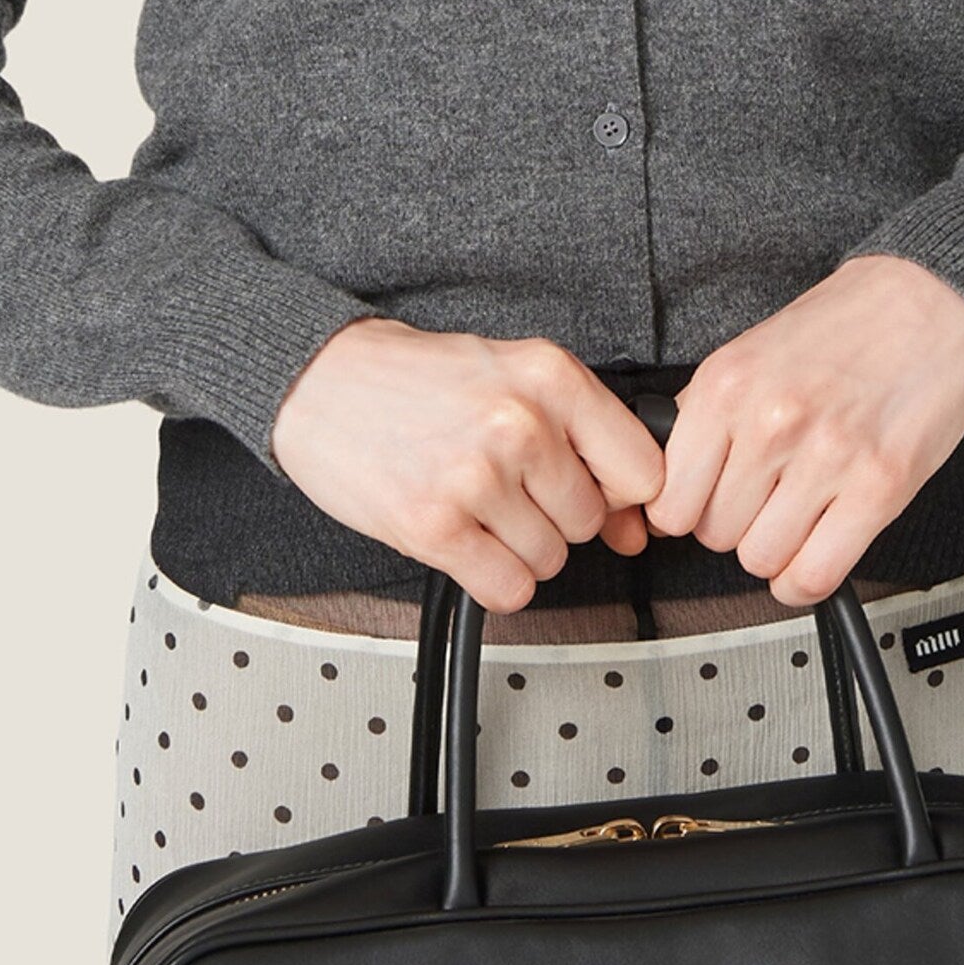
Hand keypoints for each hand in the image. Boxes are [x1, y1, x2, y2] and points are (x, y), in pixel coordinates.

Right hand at [269, 321, 668, 612]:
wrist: (321, 379)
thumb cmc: (418, 378)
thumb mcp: (512, 375)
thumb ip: (582, 440)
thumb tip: (632, 527)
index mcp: (550, 375)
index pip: (642, 469)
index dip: (621, 492)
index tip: (598, 491)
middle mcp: (520, 423)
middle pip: (591, 520)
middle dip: (554, 514)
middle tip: (507, 483)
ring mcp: (477, 477)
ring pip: (551, 559)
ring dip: (519, 546)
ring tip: (475, 501)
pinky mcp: (434, 526)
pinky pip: (509, 589)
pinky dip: (492, 576)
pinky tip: (464, 536)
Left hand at [642, 257, 963, 607]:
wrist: (926, 300)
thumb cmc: (843, 326)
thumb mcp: (750, 352)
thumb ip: (706, 413)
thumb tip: (666, 476)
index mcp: (728, 384)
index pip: (670, 498)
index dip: (683, 511)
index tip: (699, 507)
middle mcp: (771, 421)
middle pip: (714, 533)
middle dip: (733, 525)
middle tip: (759, 501)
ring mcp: (826, 456)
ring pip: (760, 558)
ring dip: (773, 549)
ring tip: (793, 515)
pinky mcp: (878, 487)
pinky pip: (815, 574)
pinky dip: (805, 580)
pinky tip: (812, 552)